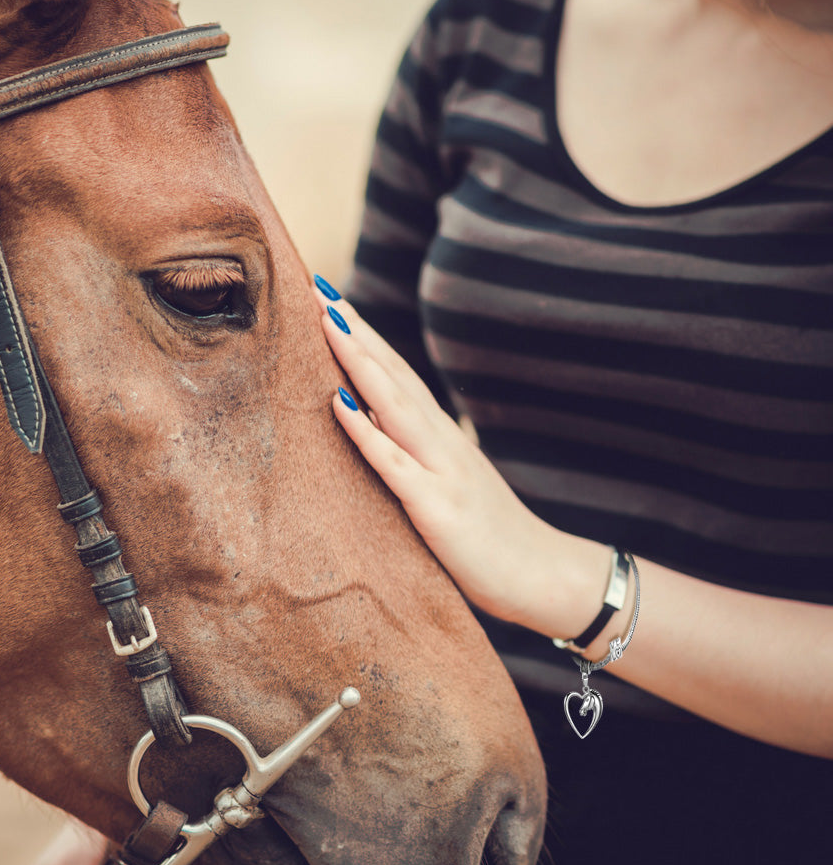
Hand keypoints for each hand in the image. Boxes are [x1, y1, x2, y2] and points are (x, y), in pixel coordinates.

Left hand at [314, 282, 607, 639]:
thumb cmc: (491, 536)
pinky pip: (393, 463)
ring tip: (326, 321)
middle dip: (354, 331)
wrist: (545, 576)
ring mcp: (441, 470)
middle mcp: (441, 441)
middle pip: (392, 374)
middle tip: (318, 288)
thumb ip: (418, 455)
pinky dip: (365, 430)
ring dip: (358, 360)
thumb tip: (372, 427)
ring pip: (393, 403)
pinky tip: (338, 401)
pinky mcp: (437, 507)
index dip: (364, 338)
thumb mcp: (452, 484)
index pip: (397, 375)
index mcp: (442, 437)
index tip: (331, 301)